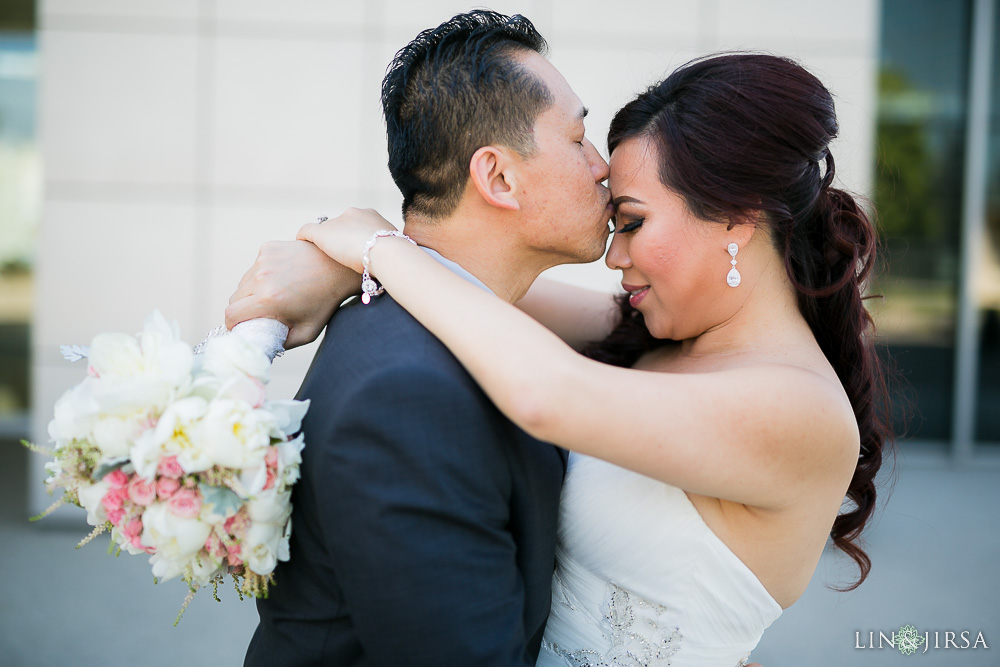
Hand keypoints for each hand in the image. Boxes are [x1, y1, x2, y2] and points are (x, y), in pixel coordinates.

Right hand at [225, 240, 360, 348]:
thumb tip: (262, 348)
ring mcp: (263, 260)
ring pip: (243, 282)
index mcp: (268, 299)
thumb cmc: (325, 302)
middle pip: (234, 299)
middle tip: (260, 313)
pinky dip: (261, 275)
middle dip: (242, 309)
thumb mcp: (307, 332)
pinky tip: (281, 277)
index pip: (231, 315)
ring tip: (275, 294)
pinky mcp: (267, 248)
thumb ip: (281, 344)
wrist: (339, 267)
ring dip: (252, 291)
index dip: (233, 325)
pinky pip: (254, 267)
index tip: (241, 327)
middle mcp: (261, 277)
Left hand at [297, 207, 396, 273]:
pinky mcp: (322, 233)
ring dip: (326, 241)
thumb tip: (393, 265)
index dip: (356, 237)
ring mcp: (337, 223)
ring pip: (326, 230)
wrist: (386, 253)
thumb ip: (389, 252)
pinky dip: (303, 237)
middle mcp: (353, 214)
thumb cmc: (395, 255)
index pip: (358, 224)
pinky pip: (307, 231)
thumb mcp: (395, 249)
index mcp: (371, 216)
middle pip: (341, 224)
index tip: (357, 250)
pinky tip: (301, 244)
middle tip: (342, 254)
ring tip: (323, 255)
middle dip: (341, 237)